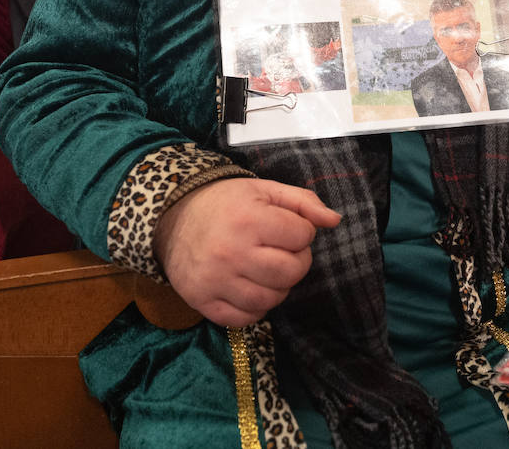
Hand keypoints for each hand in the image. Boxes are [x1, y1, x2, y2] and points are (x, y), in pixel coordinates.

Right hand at [152, 177, 340, 326]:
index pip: (302, 236)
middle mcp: (232, 252)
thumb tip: (334, 221)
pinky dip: (256, 307)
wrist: (174, 218)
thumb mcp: (265, 190)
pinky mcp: (203, 301)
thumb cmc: (226, 203)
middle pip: (291, 272)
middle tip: (282, 251)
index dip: (302, 232)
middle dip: (296, 261)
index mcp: (249, 219)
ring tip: (267, 269)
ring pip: (271, 299)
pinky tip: (251, 287)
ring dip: (279, 286)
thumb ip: (303, 202)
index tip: (287, 229)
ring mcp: (216, 281)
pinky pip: (245, 318)